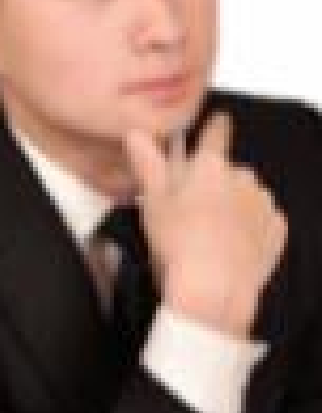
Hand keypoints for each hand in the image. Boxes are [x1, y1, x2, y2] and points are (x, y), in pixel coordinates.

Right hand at [124, 112, 287, 340]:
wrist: (213, 290)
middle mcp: (242, 176)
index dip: (215, 126)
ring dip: (232, 206)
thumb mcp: (153, 201)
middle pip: (228, 171)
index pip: (216, 131)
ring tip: (209, 234)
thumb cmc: (179, 245)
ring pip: (245, 196)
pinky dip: (249, 228)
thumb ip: (148, 162)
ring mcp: (261, 202)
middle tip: (193, 210)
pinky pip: (261, 220)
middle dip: (215, 183)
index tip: (217, 123)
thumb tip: (137, 133)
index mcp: (210, 165)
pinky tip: (230, 245)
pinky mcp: (275, 228)